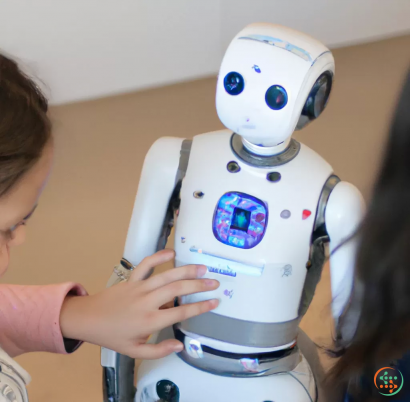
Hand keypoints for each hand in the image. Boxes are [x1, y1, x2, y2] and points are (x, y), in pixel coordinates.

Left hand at [60, 249, 218, 358]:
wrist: (88, 319)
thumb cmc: (112, 336)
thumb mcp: (135, 351)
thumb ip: (159, 350)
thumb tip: (180, 345)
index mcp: (149, 321)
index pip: (180, 313)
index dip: (200, 307)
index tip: (214, 302)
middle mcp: (147, 301)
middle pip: (177, 290)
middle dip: (198, 285)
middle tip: (214, 283)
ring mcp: (139, 287)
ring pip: (166, 276)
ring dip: (186, 270)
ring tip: (202, 267)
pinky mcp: (132, 279)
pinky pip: (146, 265)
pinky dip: (158, 256)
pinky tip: (172, 253)